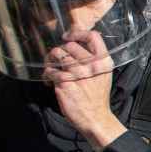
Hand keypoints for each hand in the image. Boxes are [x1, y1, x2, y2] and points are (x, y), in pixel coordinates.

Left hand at [44, 30, 126, 150]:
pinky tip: (49, 82)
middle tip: (56, 59)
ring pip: (56, 55)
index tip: (68, 37)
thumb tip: (76, 46)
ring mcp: (78, 74)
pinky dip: (46, 75)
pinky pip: (49, 71)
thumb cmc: (98, 98)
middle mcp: (91, 66)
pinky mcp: (64, 83)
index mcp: (103, 62)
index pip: (93, 36)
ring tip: (51, 69)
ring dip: (50, 61)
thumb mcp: (104, 75)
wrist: (95, 118)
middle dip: (59, 51)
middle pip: (69, 45)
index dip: (77, 33)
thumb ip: (94, 61)